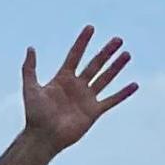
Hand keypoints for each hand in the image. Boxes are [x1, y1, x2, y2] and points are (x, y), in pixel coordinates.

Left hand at [22, 27, 140, 151]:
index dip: (82, 42)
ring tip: (127, 54)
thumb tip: (31, 48)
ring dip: (116, 67)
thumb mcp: (30, 88)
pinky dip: (123, 93)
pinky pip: (111, 100)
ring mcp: (87, 98)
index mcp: (63, 78)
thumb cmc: (35, 114)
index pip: (75, 55)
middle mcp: (77, 86)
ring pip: (105, 78)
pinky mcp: (94, 112)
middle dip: (106, 52)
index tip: (90, 28)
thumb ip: (30, 68)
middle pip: (95, 64)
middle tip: (118, 39)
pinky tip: (134, 85)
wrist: (43, 136)